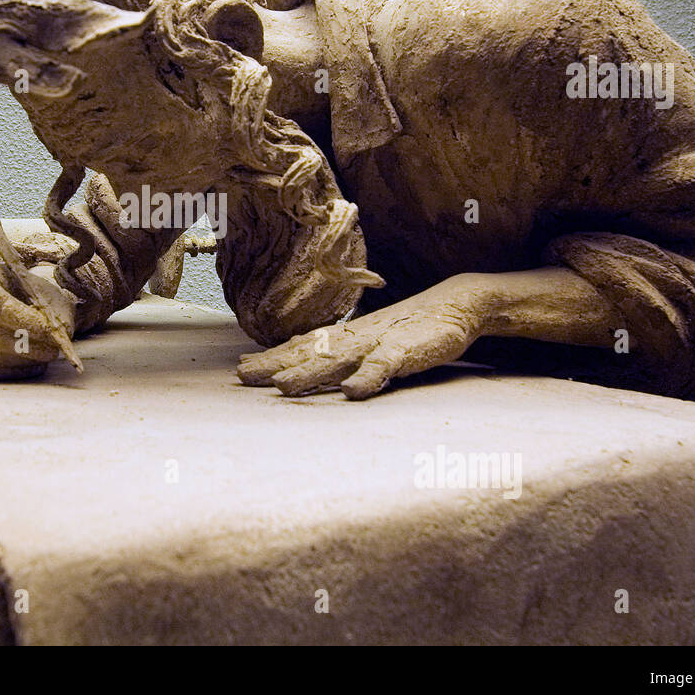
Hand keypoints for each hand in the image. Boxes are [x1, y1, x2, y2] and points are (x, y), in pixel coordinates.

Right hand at [0, 258, 77, 378]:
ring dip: (18, 359)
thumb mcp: (35, 287)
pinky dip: (10, 370)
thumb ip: (47, 307)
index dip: (21, 319)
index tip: (48, 329)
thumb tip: (59, 334)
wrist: (5, 295)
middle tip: (52, 349)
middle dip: (22, 344)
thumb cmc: (20, 288)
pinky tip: (32, 364)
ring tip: (45, 355)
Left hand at [236, 280, 482, 399]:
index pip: (301, 347)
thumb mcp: (371, 341)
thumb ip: (340, 351)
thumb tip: (302, 358)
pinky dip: (368, 377)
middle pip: (309, 352)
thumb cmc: (406, 327)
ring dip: (309, 372)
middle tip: (242, 374)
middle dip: (275, 364)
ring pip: (338, 358)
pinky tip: (353, 391)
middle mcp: (354, 338)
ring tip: (281, 385)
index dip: (271, 357)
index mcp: (346, 338)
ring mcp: (378, 343)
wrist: (455, 303)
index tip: (239, 367)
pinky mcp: (406, 350)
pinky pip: (385, 364)